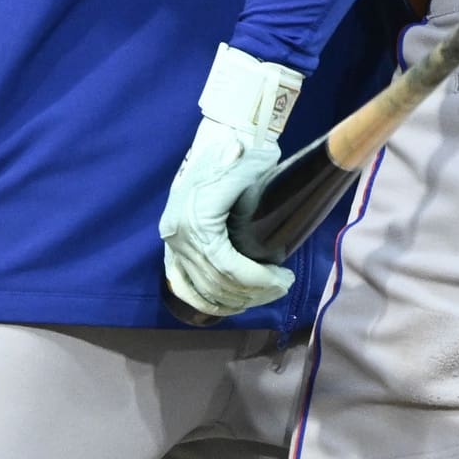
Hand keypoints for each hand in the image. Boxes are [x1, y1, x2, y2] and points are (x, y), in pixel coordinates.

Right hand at [158, 44, 303, 318]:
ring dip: (240, 299)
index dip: (258, 278)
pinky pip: (188, 291)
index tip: (286, 276)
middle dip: (256, 291)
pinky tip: (237, 303)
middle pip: (219, 283)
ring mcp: (173, 248)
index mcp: (196, 215)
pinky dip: (211, 303)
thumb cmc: (226, 157)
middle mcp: (180, 236)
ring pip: (206, 291)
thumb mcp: (235, 154)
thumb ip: (247, 161)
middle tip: (284, 285)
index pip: (228, 264)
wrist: (200, 159)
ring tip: (268, 293)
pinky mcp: (172, 256)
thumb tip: (268, 156)